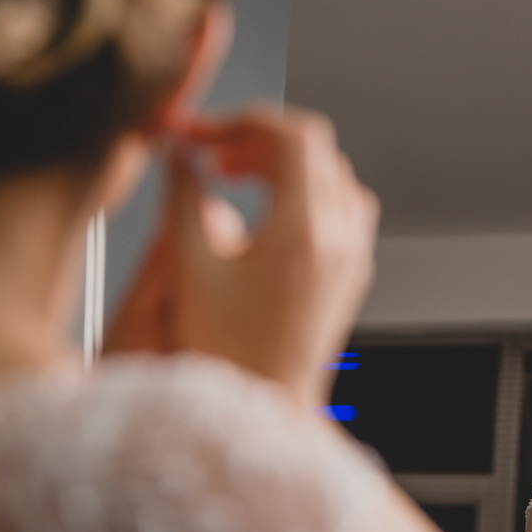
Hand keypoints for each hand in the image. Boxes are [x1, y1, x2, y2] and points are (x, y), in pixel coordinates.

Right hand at [106, 105, 378, 408]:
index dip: (242, 121)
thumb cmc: (231, 357)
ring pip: (331, 177)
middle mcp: (340, 239)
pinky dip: (304, 194)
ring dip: (283, 165)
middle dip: (257, 139)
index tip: (204, 132)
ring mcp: (351, 257)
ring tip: (234, 178)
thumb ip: (182, 198)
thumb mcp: (190, 268)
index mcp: (305, 230)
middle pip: (315, 150)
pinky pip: (340, 210)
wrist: (266, 410)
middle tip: (211, 152)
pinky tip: (265, 214)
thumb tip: (179, 158)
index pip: (293, 136)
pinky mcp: (350, 275)